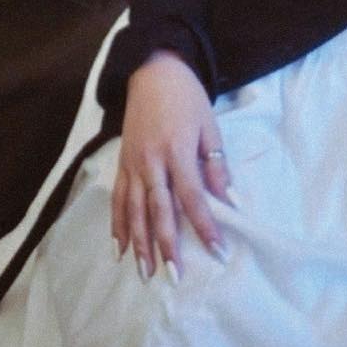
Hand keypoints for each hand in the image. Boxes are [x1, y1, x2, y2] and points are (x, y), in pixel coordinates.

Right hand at [111, 49, 235, 282]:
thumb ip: (216, 164)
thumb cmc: (186, 97)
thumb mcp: (209, 124)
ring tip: (144, 272)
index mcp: (178, 150)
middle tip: (174, 277)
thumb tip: (228, 200)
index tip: (217, 252)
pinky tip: (120, 247)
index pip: (193, 197)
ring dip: (139, 243)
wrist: (151, 70)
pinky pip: (117, 198)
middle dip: (167, 245)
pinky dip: (117, 224)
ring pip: (133, 210)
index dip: (205, 226)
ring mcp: (133, 163)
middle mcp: (152, 161)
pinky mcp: (121, 162)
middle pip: (159, 210)